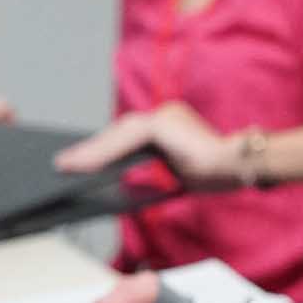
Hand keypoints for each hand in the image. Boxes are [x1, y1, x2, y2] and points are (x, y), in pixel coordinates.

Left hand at [56, 102, 241, 187]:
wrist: (239, 166)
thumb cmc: (217, 174)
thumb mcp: (177, 174)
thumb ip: (155, 173)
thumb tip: (127, 187)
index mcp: (169, 125)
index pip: (128, 137)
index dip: (103, 150)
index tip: (80, 162)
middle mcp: (164, 115)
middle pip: (118, 133)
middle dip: (91, 150)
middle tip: (64, 164)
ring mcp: (162, 117)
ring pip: (118, 136)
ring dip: (91, 152)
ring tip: (67, 167)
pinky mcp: (161, 125)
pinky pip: (124, 140)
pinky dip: (103, 154)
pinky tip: (85, 166)